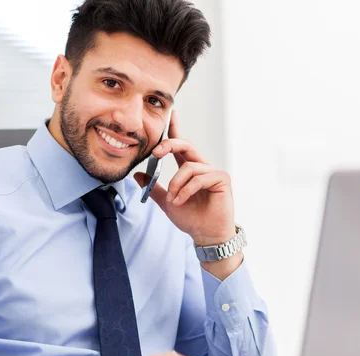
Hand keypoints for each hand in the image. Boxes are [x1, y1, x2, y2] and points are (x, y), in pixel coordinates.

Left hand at [134, 111, 234, 245]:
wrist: (206, 235)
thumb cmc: (191, 218)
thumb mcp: (167, 201)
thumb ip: (154, 188)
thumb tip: (137, 175)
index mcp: (189, 169)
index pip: (181, 146)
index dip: (176, 130)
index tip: (171, 115)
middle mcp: (202, 167)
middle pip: (185, 146)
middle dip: (170, 145)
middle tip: (156, 152)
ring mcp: (213, 172)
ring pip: (189, 166)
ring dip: (176, 184)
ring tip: (173, 199)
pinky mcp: (221, 179)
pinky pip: (199, 177)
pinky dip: (186, 190)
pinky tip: (181, 200)